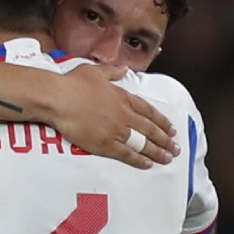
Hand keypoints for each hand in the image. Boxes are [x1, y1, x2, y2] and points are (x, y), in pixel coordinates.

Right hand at [51, 63, 178, 168]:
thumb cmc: (73, 83)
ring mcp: (116, 130)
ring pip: (143, 143)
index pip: (149, 111)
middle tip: (175, 148)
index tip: (171, 128)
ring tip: (167, 158)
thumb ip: (112, 71)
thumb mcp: (95, 71)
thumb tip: (123, 69)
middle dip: (165, 139)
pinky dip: (139, 160)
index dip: (162, 121)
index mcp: (123, 97)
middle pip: (150, 129)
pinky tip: (148, 164)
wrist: (59, 99)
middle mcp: (124, 114)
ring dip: (157, 151)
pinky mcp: (105, 144)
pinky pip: (127, 154)